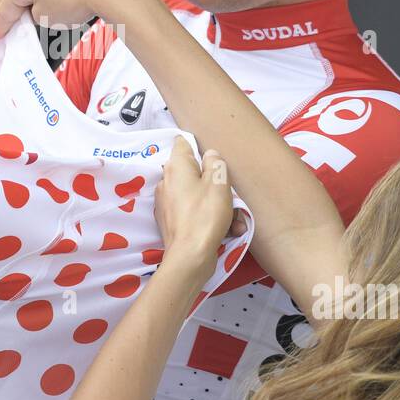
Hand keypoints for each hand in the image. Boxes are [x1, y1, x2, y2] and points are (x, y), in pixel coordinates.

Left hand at [153, 137, 234, 281]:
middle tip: (229, 196)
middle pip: (193, 172)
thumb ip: (215, 163)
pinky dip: (207, 218)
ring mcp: (166, 202)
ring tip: (234, 220)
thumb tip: (209, 155)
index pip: (182, 143)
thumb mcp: (219, 183)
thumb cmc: (206, 215)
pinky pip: (192, 212)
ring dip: (216, 205)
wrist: (190, 256)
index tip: (213, 161)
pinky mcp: (170, 220)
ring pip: (196, 195)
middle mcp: (166, 181)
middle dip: (214, 183)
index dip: (199, 148)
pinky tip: (226, 230)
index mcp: (176, 166)